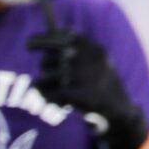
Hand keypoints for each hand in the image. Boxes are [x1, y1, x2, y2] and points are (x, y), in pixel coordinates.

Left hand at [28, 14, 148, 148]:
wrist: (120, 111)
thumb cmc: (102, 85)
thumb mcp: (96, 62)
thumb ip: (77, 51)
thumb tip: (48, 37)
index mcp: (94, 49)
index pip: (64, 37)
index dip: (44, 40)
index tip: (28, 44)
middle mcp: (90, 59)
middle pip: (53, 57)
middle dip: (45, 66)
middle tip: (47, 76)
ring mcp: (86, 77)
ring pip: (50, 76)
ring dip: (44, 84)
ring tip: (47, 90)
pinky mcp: (82, 95)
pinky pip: (53, 93)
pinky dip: (48, 97)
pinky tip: (51, 101)